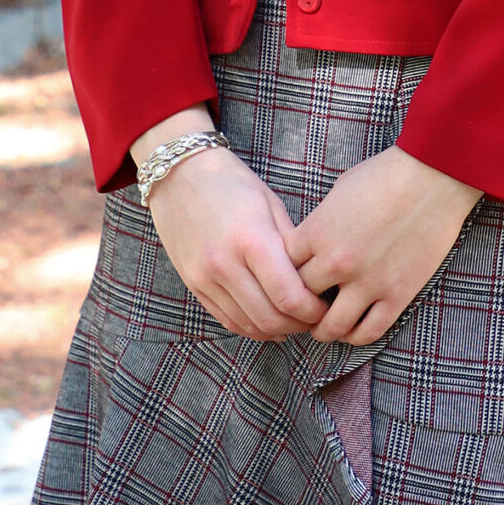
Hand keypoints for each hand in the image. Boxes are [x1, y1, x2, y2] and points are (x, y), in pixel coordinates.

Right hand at [145, 146, 328, 341]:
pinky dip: (251, 327)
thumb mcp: (270, 205)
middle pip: (269, 318)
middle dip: (298, 325)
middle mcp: (224, 264)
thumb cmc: (231, 183)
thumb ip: (291, 245)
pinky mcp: (193, 284)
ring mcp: (204, 278)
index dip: (312, 311)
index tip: (325, 308)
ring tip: (294, 321)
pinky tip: (268, 323)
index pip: (288, 295)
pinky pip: (226, 320)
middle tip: (314, 319)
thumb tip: (314, 279)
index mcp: (251, 239)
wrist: (178, 173)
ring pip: (248, 325)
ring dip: (276, 331)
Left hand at [288, 148, 481, 347]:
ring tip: (324, 326)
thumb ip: (319, 225)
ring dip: (323, 330)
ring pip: (330, 327)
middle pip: (301, 299)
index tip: (290, 278)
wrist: (433, 176)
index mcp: (317, 233)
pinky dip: (355, 336)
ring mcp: (368, 282)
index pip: (281, 269)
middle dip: (299, 303)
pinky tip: (353, 329)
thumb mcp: (337, 194)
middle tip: (302, 307)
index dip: (283, 275)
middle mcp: (337, 262)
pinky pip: (368, 332)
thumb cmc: (384, 175)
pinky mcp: (397, 294)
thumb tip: (310, 247)